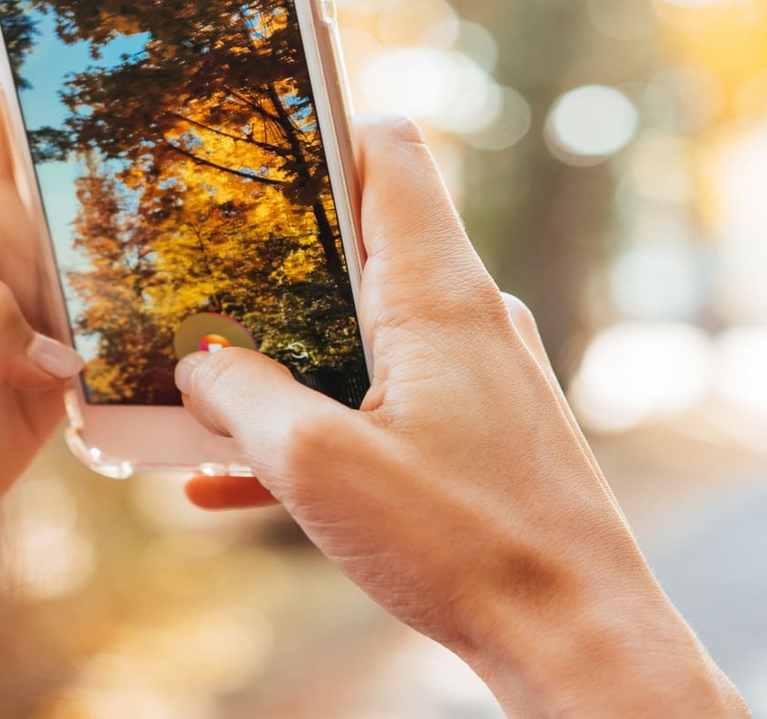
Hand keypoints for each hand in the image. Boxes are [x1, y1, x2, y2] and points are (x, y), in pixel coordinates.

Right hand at [176, 117, 744, 716]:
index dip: (319, 129)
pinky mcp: (477, 434)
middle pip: (360, 242)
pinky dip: (315, 427)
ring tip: (198, 390)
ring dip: (281, 357)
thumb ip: (243, 397)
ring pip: (359, 332)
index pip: (389, 152)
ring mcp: (476, 376)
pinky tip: (231, 484)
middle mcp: (466, 316)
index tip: (246, 147)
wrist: (575, 637)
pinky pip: (379, 406)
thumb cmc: (466, 543)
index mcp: (436, 293)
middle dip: (270, 260)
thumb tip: (196, 366)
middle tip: (191, 275)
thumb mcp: (319, 465)